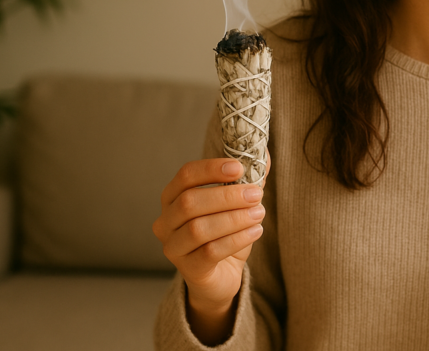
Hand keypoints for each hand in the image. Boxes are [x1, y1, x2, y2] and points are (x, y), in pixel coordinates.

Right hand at [152, 153, 270, 343]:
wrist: (221, 275)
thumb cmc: (225, 233)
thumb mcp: (237, 203)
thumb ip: (246, 179)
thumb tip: (263, 153)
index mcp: (173, 197)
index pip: (185, 175)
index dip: (211, 168)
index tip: (239, 167)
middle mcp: (166, 221)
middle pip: (190, 202)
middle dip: (227, 196)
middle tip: (257, 194)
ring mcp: (173, 247)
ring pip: (199, 228)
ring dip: (234, 218)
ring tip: (260, 213)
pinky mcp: (188, 269)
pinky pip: (210, 252)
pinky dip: (236, 239)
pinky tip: (256, 231)